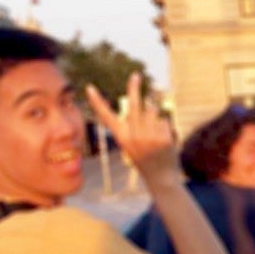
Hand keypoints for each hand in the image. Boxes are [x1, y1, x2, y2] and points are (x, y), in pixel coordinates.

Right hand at [85, 73, 177, 187]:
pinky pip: (164, 121)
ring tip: (155, 134)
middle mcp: (133, 136)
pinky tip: (164, 141)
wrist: (161, 178)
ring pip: (152, 111)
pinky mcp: (163, 139)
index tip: (89, 87)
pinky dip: (165, 127)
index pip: (106, 117)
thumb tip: (148, 101)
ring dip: (155, 117)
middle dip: (134, 88)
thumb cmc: (146, 158)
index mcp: (122, 137)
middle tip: (136, 75)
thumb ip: (135, 125)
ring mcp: (148, 138)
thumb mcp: (133, 144)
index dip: (97, 102)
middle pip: (133, 105)